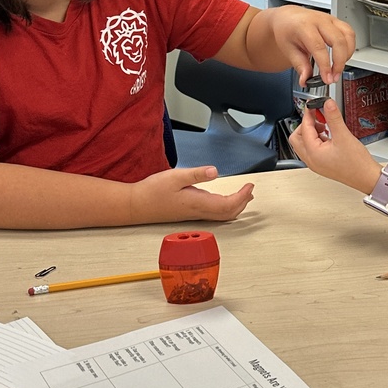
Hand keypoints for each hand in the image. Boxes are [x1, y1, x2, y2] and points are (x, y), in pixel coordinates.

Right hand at [130, 166, 254, 223]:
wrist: (137, 205)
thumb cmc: (153, 192)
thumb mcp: (175, 177)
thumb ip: (196, 174)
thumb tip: (215, 171)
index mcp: (198, 203)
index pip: (228, 204)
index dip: (242, 197)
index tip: (249, 186)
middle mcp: (198, 211)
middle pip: (229, 213)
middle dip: (243, 202)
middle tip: (250, 190)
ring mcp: (195, 214)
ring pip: (222, 215)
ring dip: (236, 206)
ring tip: (244, 196)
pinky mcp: (190, 213)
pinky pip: (214, 214)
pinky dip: (225, 208)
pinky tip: (224, 201)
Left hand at [268, 5, 355, 85]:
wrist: (289, 18)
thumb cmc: (287, 30)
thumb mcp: (288, 49)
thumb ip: (299, 65)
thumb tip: (306, 80)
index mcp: (304, 26)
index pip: (319, 47)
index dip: (325, 65)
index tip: (327, 78)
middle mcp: (319, 20)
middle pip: (338, 41)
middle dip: (339, 63)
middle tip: (334, 77)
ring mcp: (330, 20)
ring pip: (348, 36)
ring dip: (347, 55)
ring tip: (338, 68)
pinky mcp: (337, 22)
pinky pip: (350, 34)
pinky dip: (350, 48)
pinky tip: (342, 57)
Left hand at [290, 99, 379, 193]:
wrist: (366, 178)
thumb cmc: (356, 164)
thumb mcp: (344, 136)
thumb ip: (334, 118)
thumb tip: (327, 104)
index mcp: (313, 154)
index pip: (304, 129)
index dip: (308, 115)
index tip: (313, 105)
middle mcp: (311, 160)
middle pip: (297, 138)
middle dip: (306, 125)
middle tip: (317, 117)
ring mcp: (316, 163)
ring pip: (304, 144)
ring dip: (311, 132)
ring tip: (325, 126)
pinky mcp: (322, 164)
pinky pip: (312, 149)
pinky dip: (316, 139)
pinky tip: (329, 135)